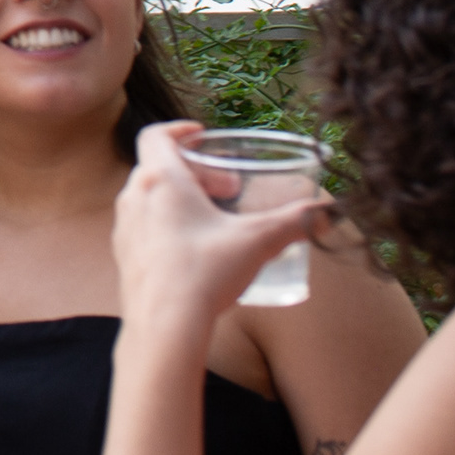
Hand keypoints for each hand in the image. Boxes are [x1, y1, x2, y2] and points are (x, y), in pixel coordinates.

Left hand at [113, 121, 323, 338]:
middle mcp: (133, 197)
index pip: (156, 135)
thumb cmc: (206, 271)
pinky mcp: (124, 257)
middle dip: (195, 172)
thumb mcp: (258, 240)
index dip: (179, 130)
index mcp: (159, 179)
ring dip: (181, 199)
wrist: (164, 324)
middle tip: (228, 189)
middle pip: (158, 168)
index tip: (202, 136)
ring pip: (151, 198)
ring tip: (217, 220)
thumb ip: (295, 222)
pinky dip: (168, 225)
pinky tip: (198, 252)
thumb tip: (330, 212)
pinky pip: (145, 228)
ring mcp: (124, 228)